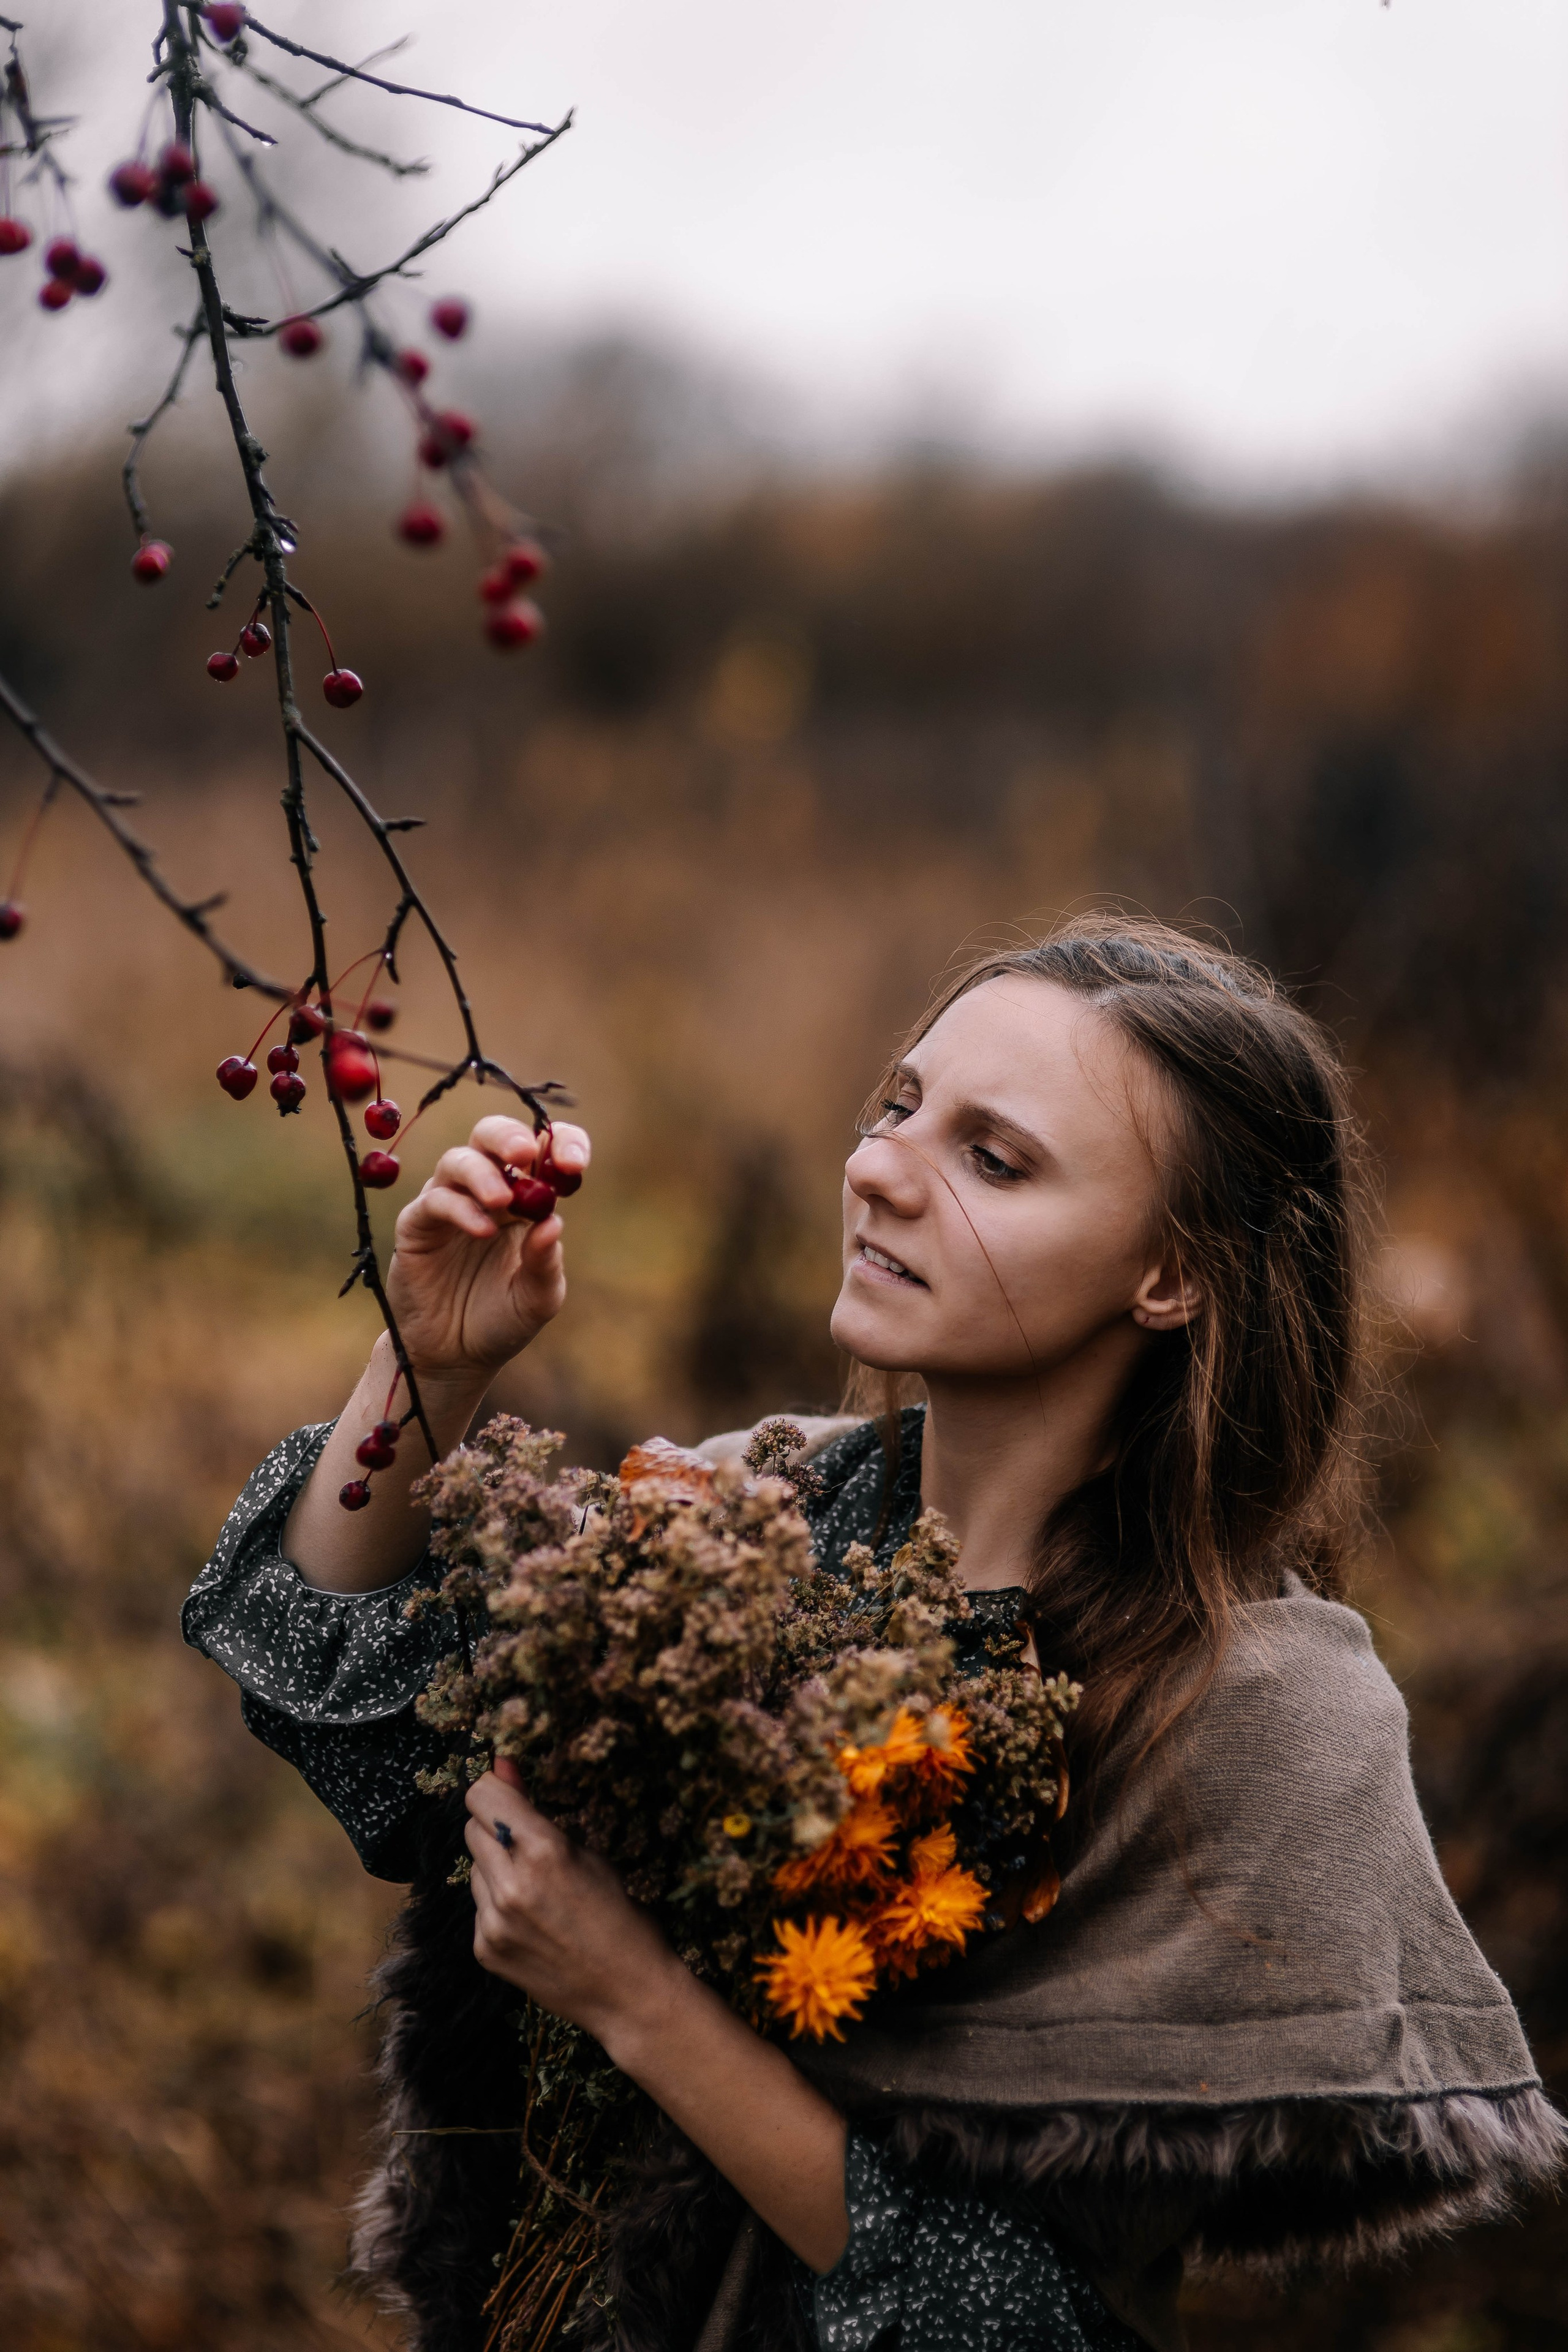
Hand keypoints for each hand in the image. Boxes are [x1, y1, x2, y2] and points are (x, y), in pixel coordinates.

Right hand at [387, 1115, 588, 1386]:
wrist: (454, 1357)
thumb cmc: (502, 1321)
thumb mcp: (537, 1298)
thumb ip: (546, 1263)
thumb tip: (553, 1222)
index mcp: (526, 1199)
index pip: (544, 1151)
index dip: (561, 1144)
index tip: (576, 1164)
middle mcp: (487, 1191)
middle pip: (492, 1136)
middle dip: (511, 1137)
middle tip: (526, 1155)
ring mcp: (449, 1203)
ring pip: (458, 1159)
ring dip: (483, 1173)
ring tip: (503, 1201)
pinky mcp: (417, 1224)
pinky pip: (435, 1200)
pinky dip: (460, 1208)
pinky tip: (482, 1231)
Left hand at [465, 1761, 678, 2051]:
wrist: (628, 1993)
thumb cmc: (621, 1915)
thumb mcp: (588, 1854)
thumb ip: (535, 1812)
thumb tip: (501, 1764)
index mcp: (544, 1852)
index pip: (483, 1795)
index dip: (495, 1789)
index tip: (507, 1793)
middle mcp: (510, 1885)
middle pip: (471, 1827)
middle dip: (495, 1827)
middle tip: (528, 1845)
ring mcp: (493, 1922)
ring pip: (474, 1867)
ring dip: (495, 1867)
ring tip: (535, 1891)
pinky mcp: (484, 1949)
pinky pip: (478, 1906)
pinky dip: (497, 1905)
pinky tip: (530, 1921)